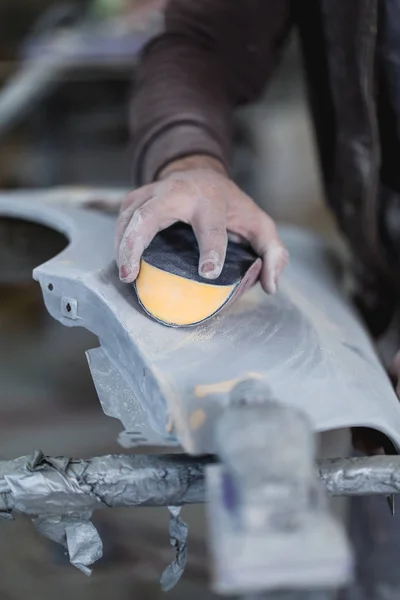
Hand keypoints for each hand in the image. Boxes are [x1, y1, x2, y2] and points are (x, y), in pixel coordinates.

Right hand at [116, 156, 287, 293]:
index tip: (207, 273)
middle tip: (131, 275)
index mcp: (212, 202)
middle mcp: (179, 193)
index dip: (211, 249)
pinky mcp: (139, 196)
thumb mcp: (259, 225)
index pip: (211, 226)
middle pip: (149, 215)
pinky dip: (118, 237)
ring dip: (122, 243)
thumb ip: (272, 253)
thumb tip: (270, 286)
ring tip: (125, 274)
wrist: (204, 174)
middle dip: (136, 243)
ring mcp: (155, 192)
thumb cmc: (232, 206)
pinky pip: (122, 215)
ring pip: (129, 214)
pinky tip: (122, 258)